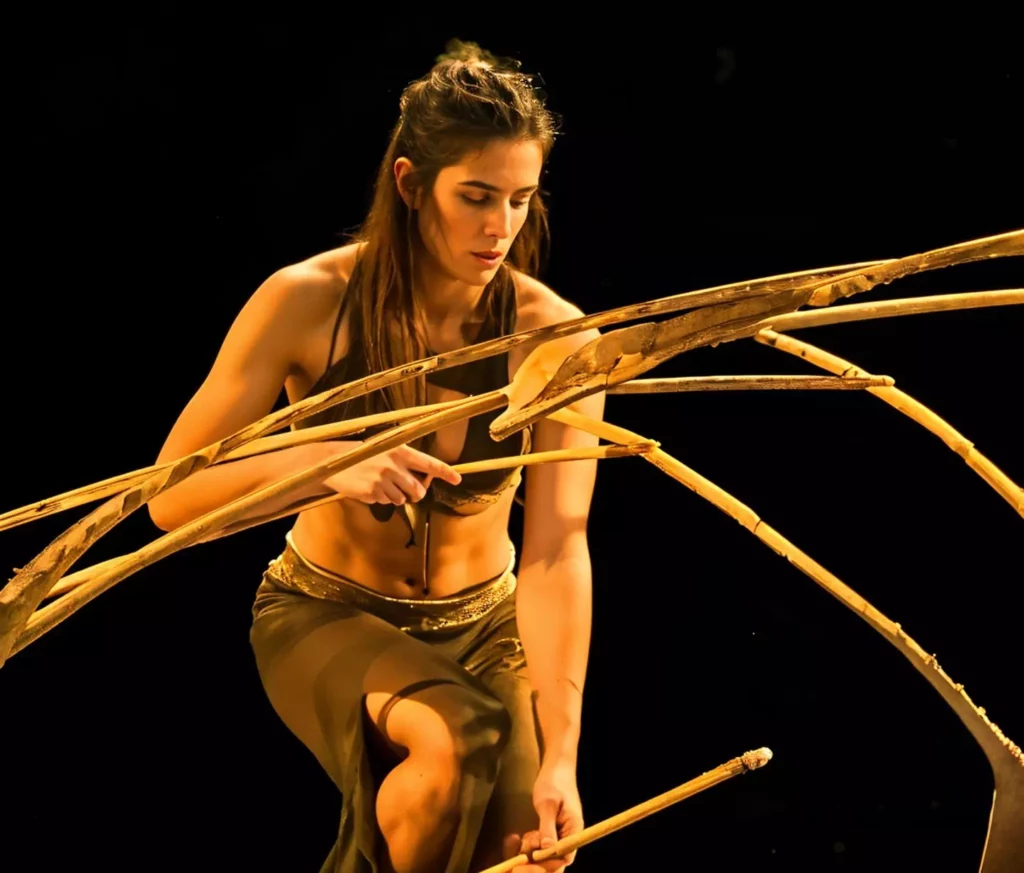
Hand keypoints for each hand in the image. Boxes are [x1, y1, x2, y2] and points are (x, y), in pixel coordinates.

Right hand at [320, 441, 460, 505]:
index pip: (429, 463)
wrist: (335, 461)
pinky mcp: (372, 492)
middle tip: (404, 488)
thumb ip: (405, 464)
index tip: (457, 479)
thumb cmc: (365, 456)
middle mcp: (394, 465)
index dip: (445, 472)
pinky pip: (385, 502)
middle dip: (415, 494)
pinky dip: (380, 498)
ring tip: (381, 483)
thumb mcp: (386, 451)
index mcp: (400, 452)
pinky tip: (370, 487)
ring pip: (402, 499)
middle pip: (418, 490)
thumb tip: (424, 482)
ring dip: (395, 496)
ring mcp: (383, 480)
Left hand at [502, 760, 583, 870]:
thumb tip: (547, 849)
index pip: (565, 857)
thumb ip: (547, 827)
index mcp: (574, 830)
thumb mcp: (548, 803)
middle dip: (535, 861)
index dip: (548, 863)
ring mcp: (559, 835)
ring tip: (519, 838)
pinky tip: (515, 837)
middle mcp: (568, 836)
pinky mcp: (550, 831)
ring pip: (544, 854)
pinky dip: (527, 844)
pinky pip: (539, 845)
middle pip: (555, 861)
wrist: (556, 767)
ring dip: (529, 851)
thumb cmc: (554, 781)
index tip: (529, 860)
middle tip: (518, 856)